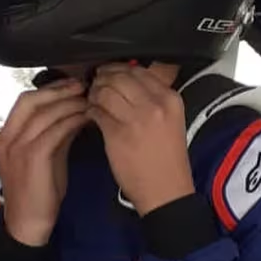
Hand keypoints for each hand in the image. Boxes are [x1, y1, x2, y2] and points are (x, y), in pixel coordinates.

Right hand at [0, 79, 87, 245]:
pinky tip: (85, 119)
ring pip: (44, 114)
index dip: (49, 89)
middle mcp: (8, 139)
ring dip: (69, 104)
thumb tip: (75, 113)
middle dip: (59, 90)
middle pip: (31, 101)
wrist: (28, 224)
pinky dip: (71, 121)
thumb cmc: (38, 193)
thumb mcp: (44, 158)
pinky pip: (54, 131)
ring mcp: (17, 148)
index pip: (25, 101)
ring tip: (88, 101)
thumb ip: (54, 135)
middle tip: (83, 86)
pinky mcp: (32, 158)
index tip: (71, 84)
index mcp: (6, 137)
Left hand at [87, 64, 194, 214]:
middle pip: (120, 76)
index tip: (111, 74)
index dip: (119, 69)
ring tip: (93, 101)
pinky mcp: (118, 134)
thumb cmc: (167, 160)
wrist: (166, 191)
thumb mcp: (170, 121)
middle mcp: (155, 105)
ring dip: (95, 94)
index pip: (139, 70)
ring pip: (105, 91)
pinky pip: (97, 111)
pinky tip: (92, 116)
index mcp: (170, 99)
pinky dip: (90, 111)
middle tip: (97, 84)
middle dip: (104, 78)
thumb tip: (127, 80)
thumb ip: (152, 99)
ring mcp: (136, 119)